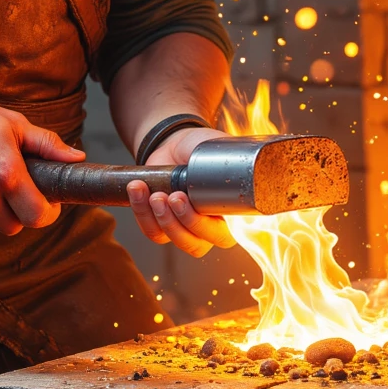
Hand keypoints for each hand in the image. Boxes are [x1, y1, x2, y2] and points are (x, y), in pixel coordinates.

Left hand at [127, 126, 234, 256]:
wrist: (175, 143)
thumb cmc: (200, 147)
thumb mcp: (217, 148)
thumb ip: (232, 158)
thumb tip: (250, 161)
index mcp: (227, 216)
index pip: (222, 237)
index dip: (204, 227)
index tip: (187, 198)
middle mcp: (205, 229)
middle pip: (194, 245)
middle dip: (179, 222)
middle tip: (171, 196)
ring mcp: (180, 228)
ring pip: (169, 239)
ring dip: (157, 217)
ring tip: (151, 191)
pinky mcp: (158, 224)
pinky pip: (150, 229)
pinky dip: (140, 211)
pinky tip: (137, 189)